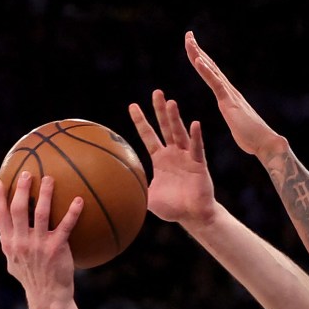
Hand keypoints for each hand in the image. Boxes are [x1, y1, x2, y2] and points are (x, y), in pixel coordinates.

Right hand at [0, 172, 80, 302]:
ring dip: (46, 194)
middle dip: (21, 188)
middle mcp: (21, 241)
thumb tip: (4, 234)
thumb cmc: (32, 278)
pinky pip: (66, 226)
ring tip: (51, 179)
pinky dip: (73, 212)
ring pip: (41, 213)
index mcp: (9, 242)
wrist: (47, 296)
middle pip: (18, 209)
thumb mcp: (14, 263)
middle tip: (28, 173)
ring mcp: (39, 245)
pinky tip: (80, 200)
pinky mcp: (57, 249)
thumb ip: (9, 247)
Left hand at [129, 90, 216, 225]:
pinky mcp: (199, 164)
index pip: (149, 136)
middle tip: (156, 92)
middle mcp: (174, 154)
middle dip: (160, 110)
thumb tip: (110, 193)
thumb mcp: (147, 198)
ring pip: (179, 133)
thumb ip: (133, 189)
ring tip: (171, 103)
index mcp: (161, 159)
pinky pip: (197, 149)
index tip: (132, 106)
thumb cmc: (172, 208)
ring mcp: (187, 157)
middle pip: (165, 127)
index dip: (141, 121)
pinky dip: (196, 137)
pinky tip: (195, 124)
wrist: (193, 216)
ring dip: (175, 118)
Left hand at [185, 31, 287, 160]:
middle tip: (188, 35)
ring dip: (199, 55)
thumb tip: (241, 123)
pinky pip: (215, 83)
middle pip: (211, 67)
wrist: (266, 144)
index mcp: (230, 97)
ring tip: (189, 41)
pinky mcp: (229, 102)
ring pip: (211, 70)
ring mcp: (230, 95)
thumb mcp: (241, 128)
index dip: (203, 61)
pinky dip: (206, 71)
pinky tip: (198, 60)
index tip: (194, 48)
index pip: (213, 75)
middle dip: (198, 51)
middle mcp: (230, 92)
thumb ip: (238, 121)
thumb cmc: (255, 140)